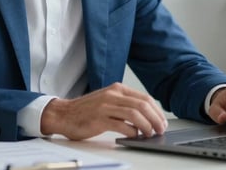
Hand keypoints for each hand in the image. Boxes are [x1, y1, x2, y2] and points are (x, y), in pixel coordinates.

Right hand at [40, 82, 167, 139]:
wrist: (63, 114)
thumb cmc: (86, 110)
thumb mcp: (108, 100)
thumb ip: (124, 104)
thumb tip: (146, 117)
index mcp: (117, 89)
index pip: (144, 98)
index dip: (157, 111)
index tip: (162, 121)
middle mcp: (112, 95)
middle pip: (142, 105)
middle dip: (155, 119)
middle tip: (160, 129)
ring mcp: (105, 106)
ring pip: (135, 114)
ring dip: (146, 126)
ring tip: (149, 134)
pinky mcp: (99, 119)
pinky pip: (122, 125)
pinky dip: (132, 132)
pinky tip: (134, 136)